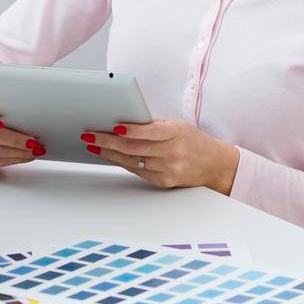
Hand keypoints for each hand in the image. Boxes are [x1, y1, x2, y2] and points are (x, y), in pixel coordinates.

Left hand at [81, 118, 239, 193]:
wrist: (213, 164)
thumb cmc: (192, 140)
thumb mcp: (178, 125)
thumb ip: (153, 125)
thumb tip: (123, 122)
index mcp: (177, 133)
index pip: (150, 132)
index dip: (130, 130)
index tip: (112, 126)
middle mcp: (173, 153)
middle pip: (134, 148)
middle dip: (108, 142)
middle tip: (90, 135)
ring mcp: (168, 169)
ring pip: (131, 161)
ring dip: (109, 153)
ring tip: (93, 145)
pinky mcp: (163, 181)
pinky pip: (137, 171)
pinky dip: (121, 162)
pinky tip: (109, 156)